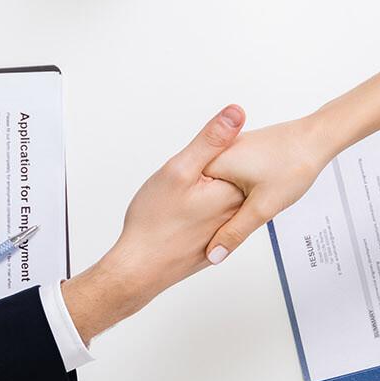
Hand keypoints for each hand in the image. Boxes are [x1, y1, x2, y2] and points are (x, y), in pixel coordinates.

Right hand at [61, 106, 246, 342]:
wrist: (141, 269)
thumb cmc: (155, 222)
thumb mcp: (180, 170)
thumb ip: (211, 140)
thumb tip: (237, 111)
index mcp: (234, 190)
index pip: (237, 153)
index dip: (214, 150)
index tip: (194, 160)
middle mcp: (238, 211)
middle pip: (233, 176)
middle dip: (213, 171)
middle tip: (184, 184)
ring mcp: (227, 229)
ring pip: (223, 196)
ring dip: (207, 191)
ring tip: (182, 198)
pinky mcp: (215, 240)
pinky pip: (214, 216)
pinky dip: (201, 210)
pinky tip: (184, 212)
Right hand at [199, 114, 338, 258]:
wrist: (316, 139)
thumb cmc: (293, 165)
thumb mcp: (262, 206)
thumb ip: (235, 232)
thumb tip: (214, 255)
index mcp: (212, 163)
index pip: (189, 198)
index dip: (195, 219)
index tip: (202, 232)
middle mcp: (216, 153)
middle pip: (201, 193)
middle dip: (210, 212)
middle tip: (225, 223)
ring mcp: (228, 150)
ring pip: (216, 186)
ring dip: (221, 202)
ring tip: (238, 211)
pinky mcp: (241, 152)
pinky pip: (228, 177)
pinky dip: (232, 190)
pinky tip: (247, 196)